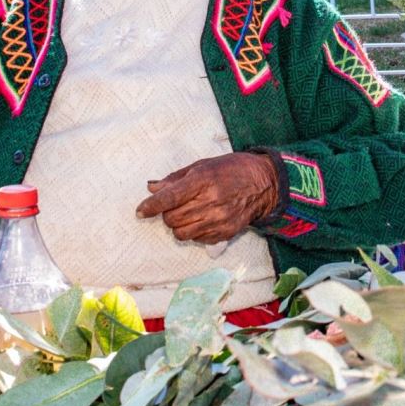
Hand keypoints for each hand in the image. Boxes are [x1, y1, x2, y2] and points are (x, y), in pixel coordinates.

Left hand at [137, 151, 280, 244]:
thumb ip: (175, 179)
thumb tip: (152, 188)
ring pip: (181, 233)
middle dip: (167, 213)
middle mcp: (210, 201)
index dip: (151, 206)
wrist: (263, 184)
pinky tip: (202, 219)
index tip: (140, 211)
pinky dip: (194, 231)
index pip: (169, 198)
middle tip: (175, 205)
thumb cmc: (231, 170)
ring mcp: (219, 220)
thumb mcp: (202, 166)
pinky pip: (197, 239)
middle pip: (172, 218)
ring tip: (188, 213)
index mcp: (203, 180)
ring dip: (178, 225)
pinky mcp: (225, 233)